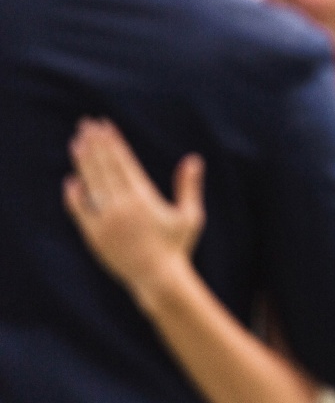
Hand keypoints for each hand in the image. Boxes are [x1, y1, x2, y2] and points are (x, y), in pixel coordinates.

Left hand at [63, 118, 205, 297]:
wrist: (157, 278)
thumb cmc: (178, 247)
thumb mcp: (190, 215)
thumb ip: (189, 186)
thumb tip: (194, 159)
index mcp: (143, 198)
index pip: (124, 162)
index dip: (113, 142)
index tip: (106, 125)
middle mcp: (121, 206)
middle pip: (104, 167)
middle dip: (96, 144)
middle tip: (87, 124)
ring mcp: (105, 221)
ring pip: (91, 184)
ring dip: (83, 162)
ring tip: (77, 142)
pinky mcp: (94, 235)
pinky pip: (80, 211)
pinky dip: (75, 195)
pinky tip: (72, 180)